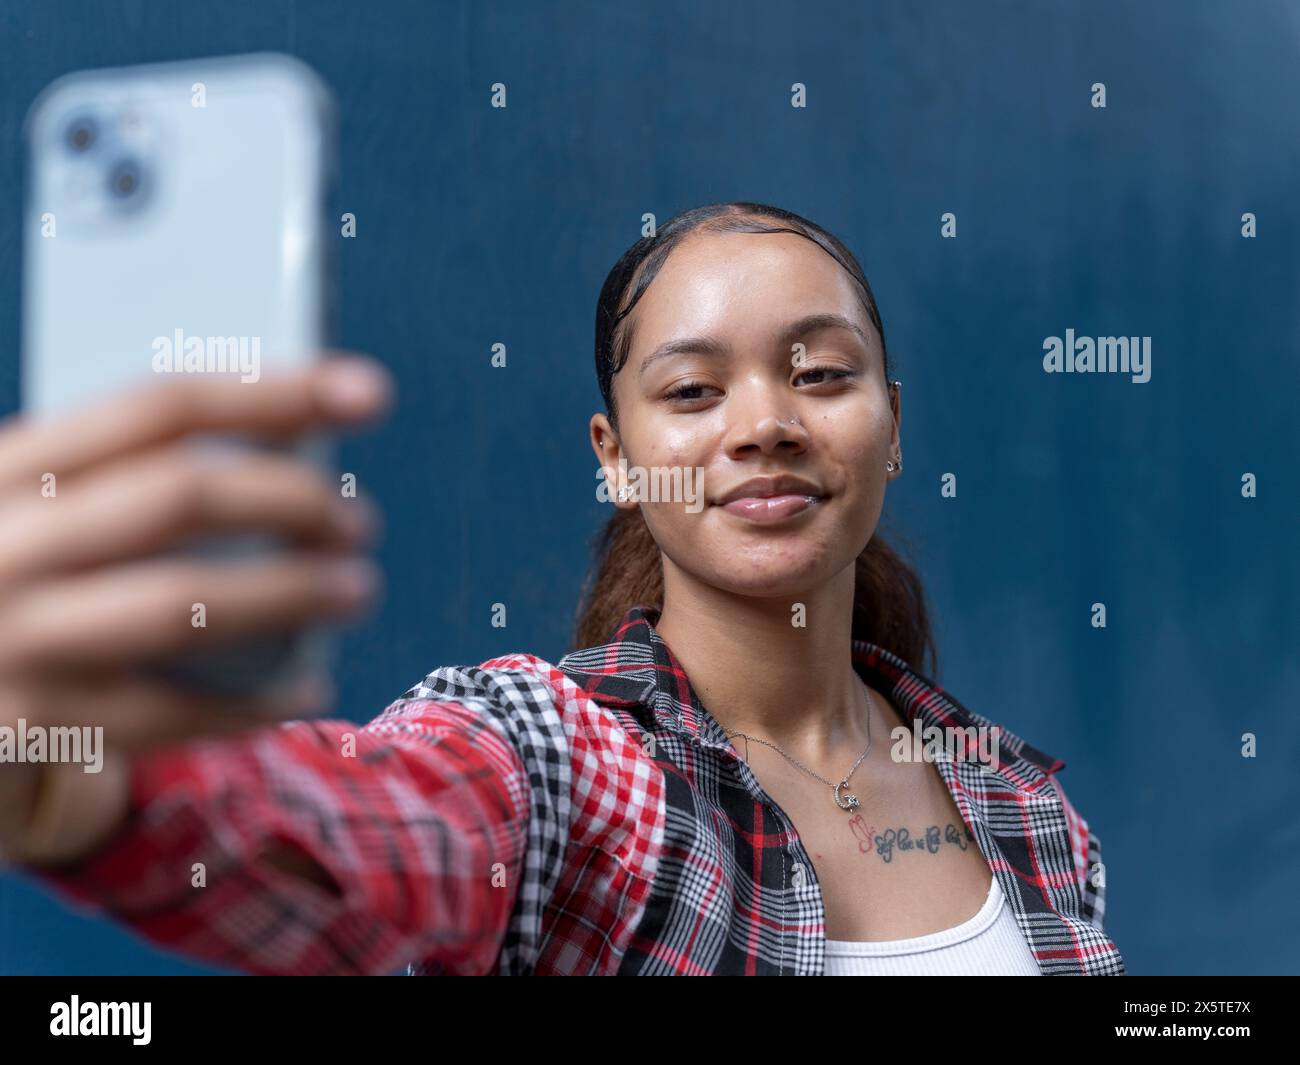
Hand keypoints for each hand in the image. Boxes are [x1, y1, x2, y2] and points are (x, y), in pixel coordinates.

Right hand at [0, 355, 391, 863]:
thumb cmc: (15, 582)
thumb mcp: (41, 510)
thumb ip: (127, 477)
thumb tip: (297, 446)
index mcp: (10, 467)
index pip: (160, 408)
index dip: (275, 393)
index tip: (369, 393)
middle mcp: (2, 543)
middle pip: (179, 497)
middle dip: (292, 501)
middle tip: (360, 522)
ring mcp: (11, 638)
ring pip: (181, 607)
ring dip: (291, 593)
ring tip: (358, 588)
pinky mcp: (31, 727)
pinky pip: (172, 714)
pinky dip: (257, 703)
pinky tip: (312, 686)